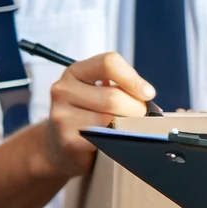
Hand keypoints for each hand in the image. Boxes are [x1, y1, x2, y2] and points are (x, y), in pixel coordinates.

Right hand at [43, 52, 155, 175]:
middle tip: (138, 117)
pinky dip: (113, 140)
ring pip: (108, 119)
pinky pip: (101, 138)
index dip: (133, 78)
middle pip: (112, 96)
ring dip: (125, 126)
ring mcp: (61, 114)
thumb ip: (120, 87)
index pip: (109, 63)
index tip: (148, 93)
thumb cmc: (87, 115)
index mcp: (76, 71)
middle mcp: (63, 89)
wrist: (58, 144)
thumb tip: (146, 96)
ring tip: (122, 128)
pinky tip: (109, 140)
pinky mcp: (66, 138)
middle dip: (134, 109)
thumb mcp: (98, 92)